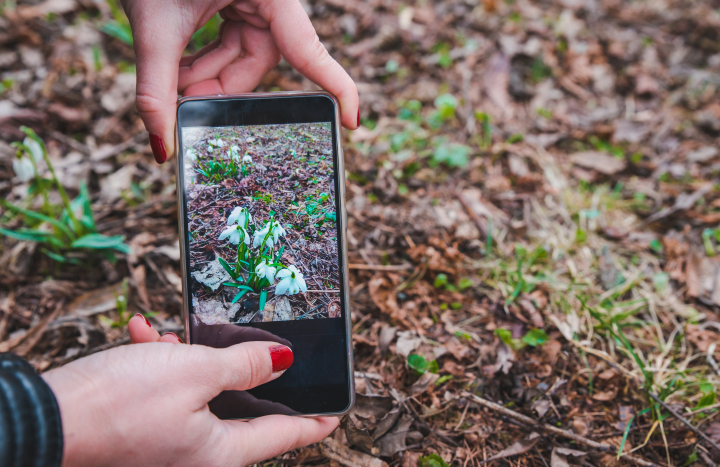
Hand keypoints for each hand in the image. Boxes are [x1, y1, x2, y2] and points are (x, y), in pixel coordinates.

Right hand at [42, 316, 338, 466]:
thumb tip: (283, 361)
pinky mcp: (143, 432)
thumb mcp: (195, 371)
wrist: (47, 420)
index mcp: (220, 452)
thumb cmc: (120, 403)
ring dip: (191, 358)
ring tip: (174, 334)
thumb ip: (246, 366)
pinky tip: (146, 336)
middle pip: (241, 409)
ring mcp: (170, 446)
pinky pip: (167, 395)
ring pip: (200, 393)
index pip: (284, 435)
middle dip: (239, 369)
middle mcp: (198, 456)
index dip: (313, 421)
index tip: (334, 413)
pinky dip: (162, 363)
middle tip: (251, 345)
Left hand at [119, 0, 359, 163]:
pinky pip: (232, 39)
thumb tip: (161, 149)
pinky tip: (178, 66)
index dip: (335, 86)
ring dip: (208, 73)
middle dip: (221, 86)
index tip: (351, 121)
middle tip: (186, 103)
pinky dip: (205, 56)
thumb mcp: (154, 28)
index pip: (308, 50)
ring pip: (243, 54)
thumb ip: (156, 89)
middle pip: (260, 60)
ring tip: (172, 79)